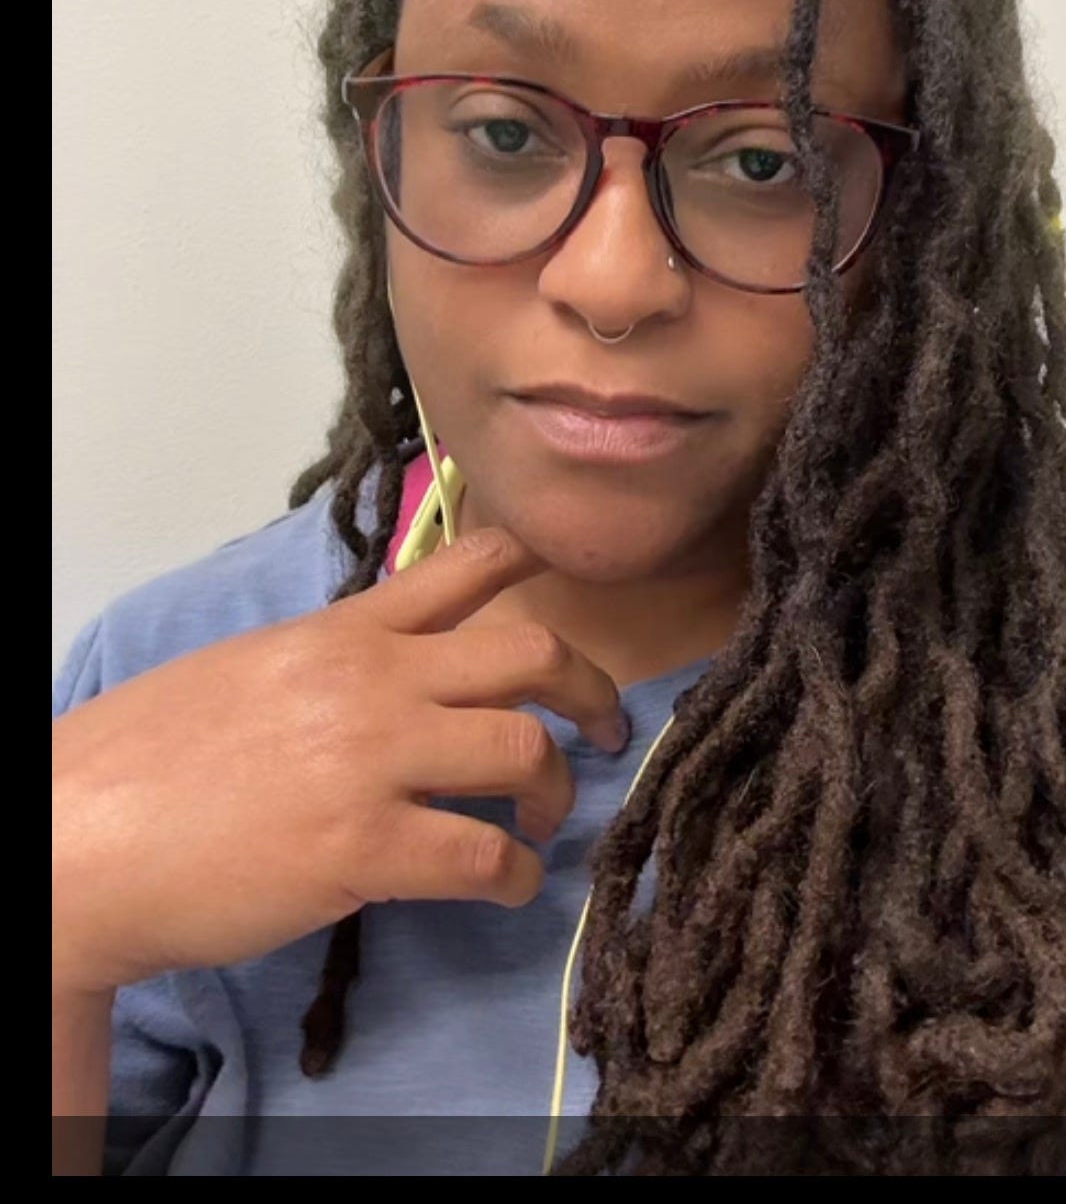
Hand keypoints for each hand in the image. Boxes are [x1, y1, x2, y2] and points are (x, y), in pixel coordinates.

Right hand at [51, 526, 627, 993]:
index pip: (468, 563)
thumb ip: (336, 662)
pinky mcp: (362, 848)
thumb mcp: (253, 669)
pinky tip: (505, 886)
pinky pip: (481, 856)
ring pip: (523, 752)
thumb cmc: (150, 755)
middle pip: (531, 653)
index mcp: (344, 628)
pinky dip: (515, 875)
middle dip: (590, 689)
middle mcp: (372, 678)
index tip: (576, 600)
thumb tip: (400, 673)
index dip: (541, 571)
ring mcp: (371, 759)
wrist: (76, 836)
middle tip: (606, 727)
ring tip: (542, 821)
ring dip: (557, 791)